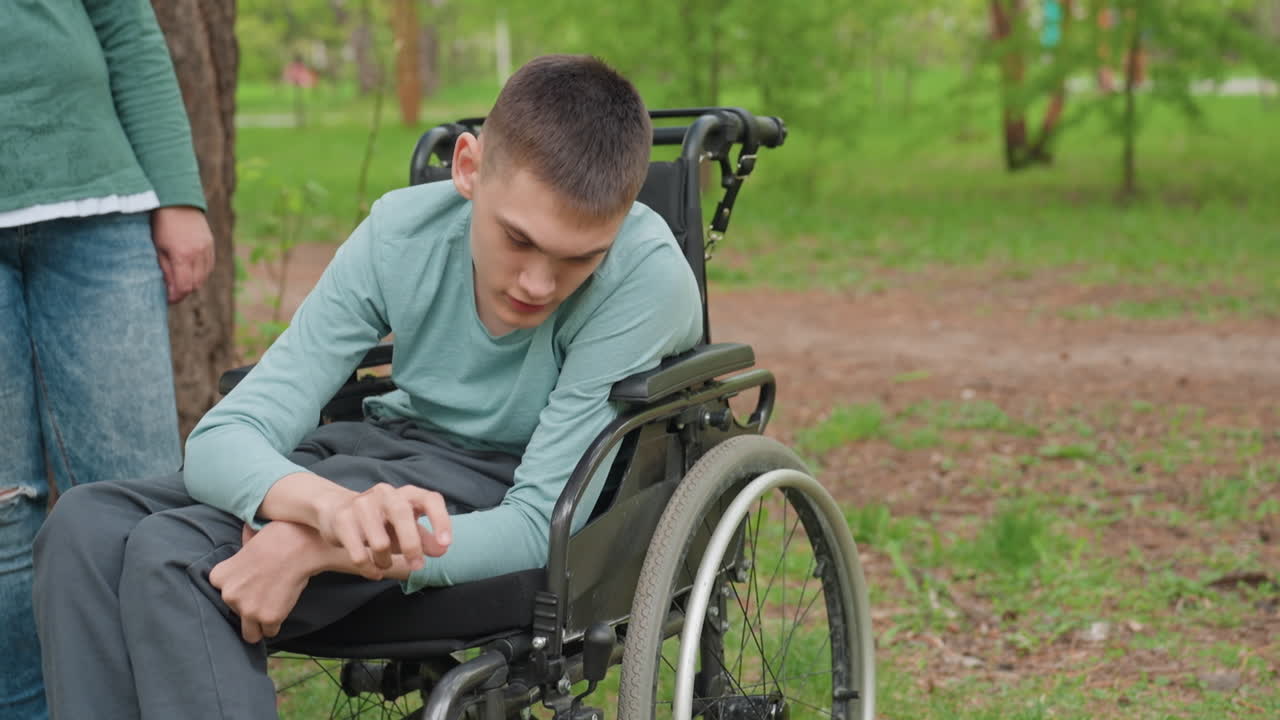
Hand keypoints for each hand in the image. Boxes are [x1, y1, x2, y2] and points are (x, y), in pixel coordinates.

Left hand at [151, 205, 213, 303]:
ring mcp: (207, 249)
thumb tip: (169, 288)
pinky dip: (201, 273)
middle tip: (173, 293)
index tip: (167, 299)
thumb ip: (166, 269)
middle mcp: (198, 254)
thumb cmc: (161, 224)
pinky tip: (191, 271)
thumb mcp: (158, 247)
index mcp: (182, 255)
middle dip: (184, 292)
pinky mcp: (211, 244)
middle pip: (196, 284)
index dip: (176, 297)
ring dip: (193, 283)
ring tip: (181, 282)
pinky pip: (209, 266)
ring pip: (204, 277)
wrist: (177, 201)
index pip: (184, 287)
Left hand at [209, 522, 319, 643]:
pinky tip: (284, 606)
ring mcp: (248, 609)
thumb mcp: (249, 541)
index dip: (240, 591)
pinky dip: (278, 622)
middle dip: (251, 607)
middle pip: (235, 614)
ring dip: (260, 624)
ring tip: (273, 608)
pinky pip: (271, 631)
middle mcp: (229, 596)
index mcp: (219, 577)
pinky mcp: (268, 618)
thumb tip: (244, 538)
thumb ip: (241, 552)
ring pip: (250, 633)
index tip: (252, 586)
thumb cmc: (278, 537)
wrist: (299, 546)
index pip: (222, 595)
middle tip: (267, 594)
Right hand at [313, 483, 451, 579]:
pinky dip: (370, 569)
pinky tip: (374, 572)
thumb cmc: (382, 521)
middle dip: (412, 545)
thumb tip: (441, 550)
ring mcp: (362, 504)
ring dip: (386, 561)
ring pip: (380, 542)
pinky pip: (359, 555)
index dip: (441, 520)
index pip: (430, 499)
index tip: (445, 544)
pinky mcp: (343, 519)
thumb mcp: (407, 528)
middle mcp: (385, 493)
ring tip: (385, 563)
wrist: (338, 510)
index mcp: (407, 493)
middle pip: (402, 515)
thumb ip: (425, 538)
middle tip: (418, 567)